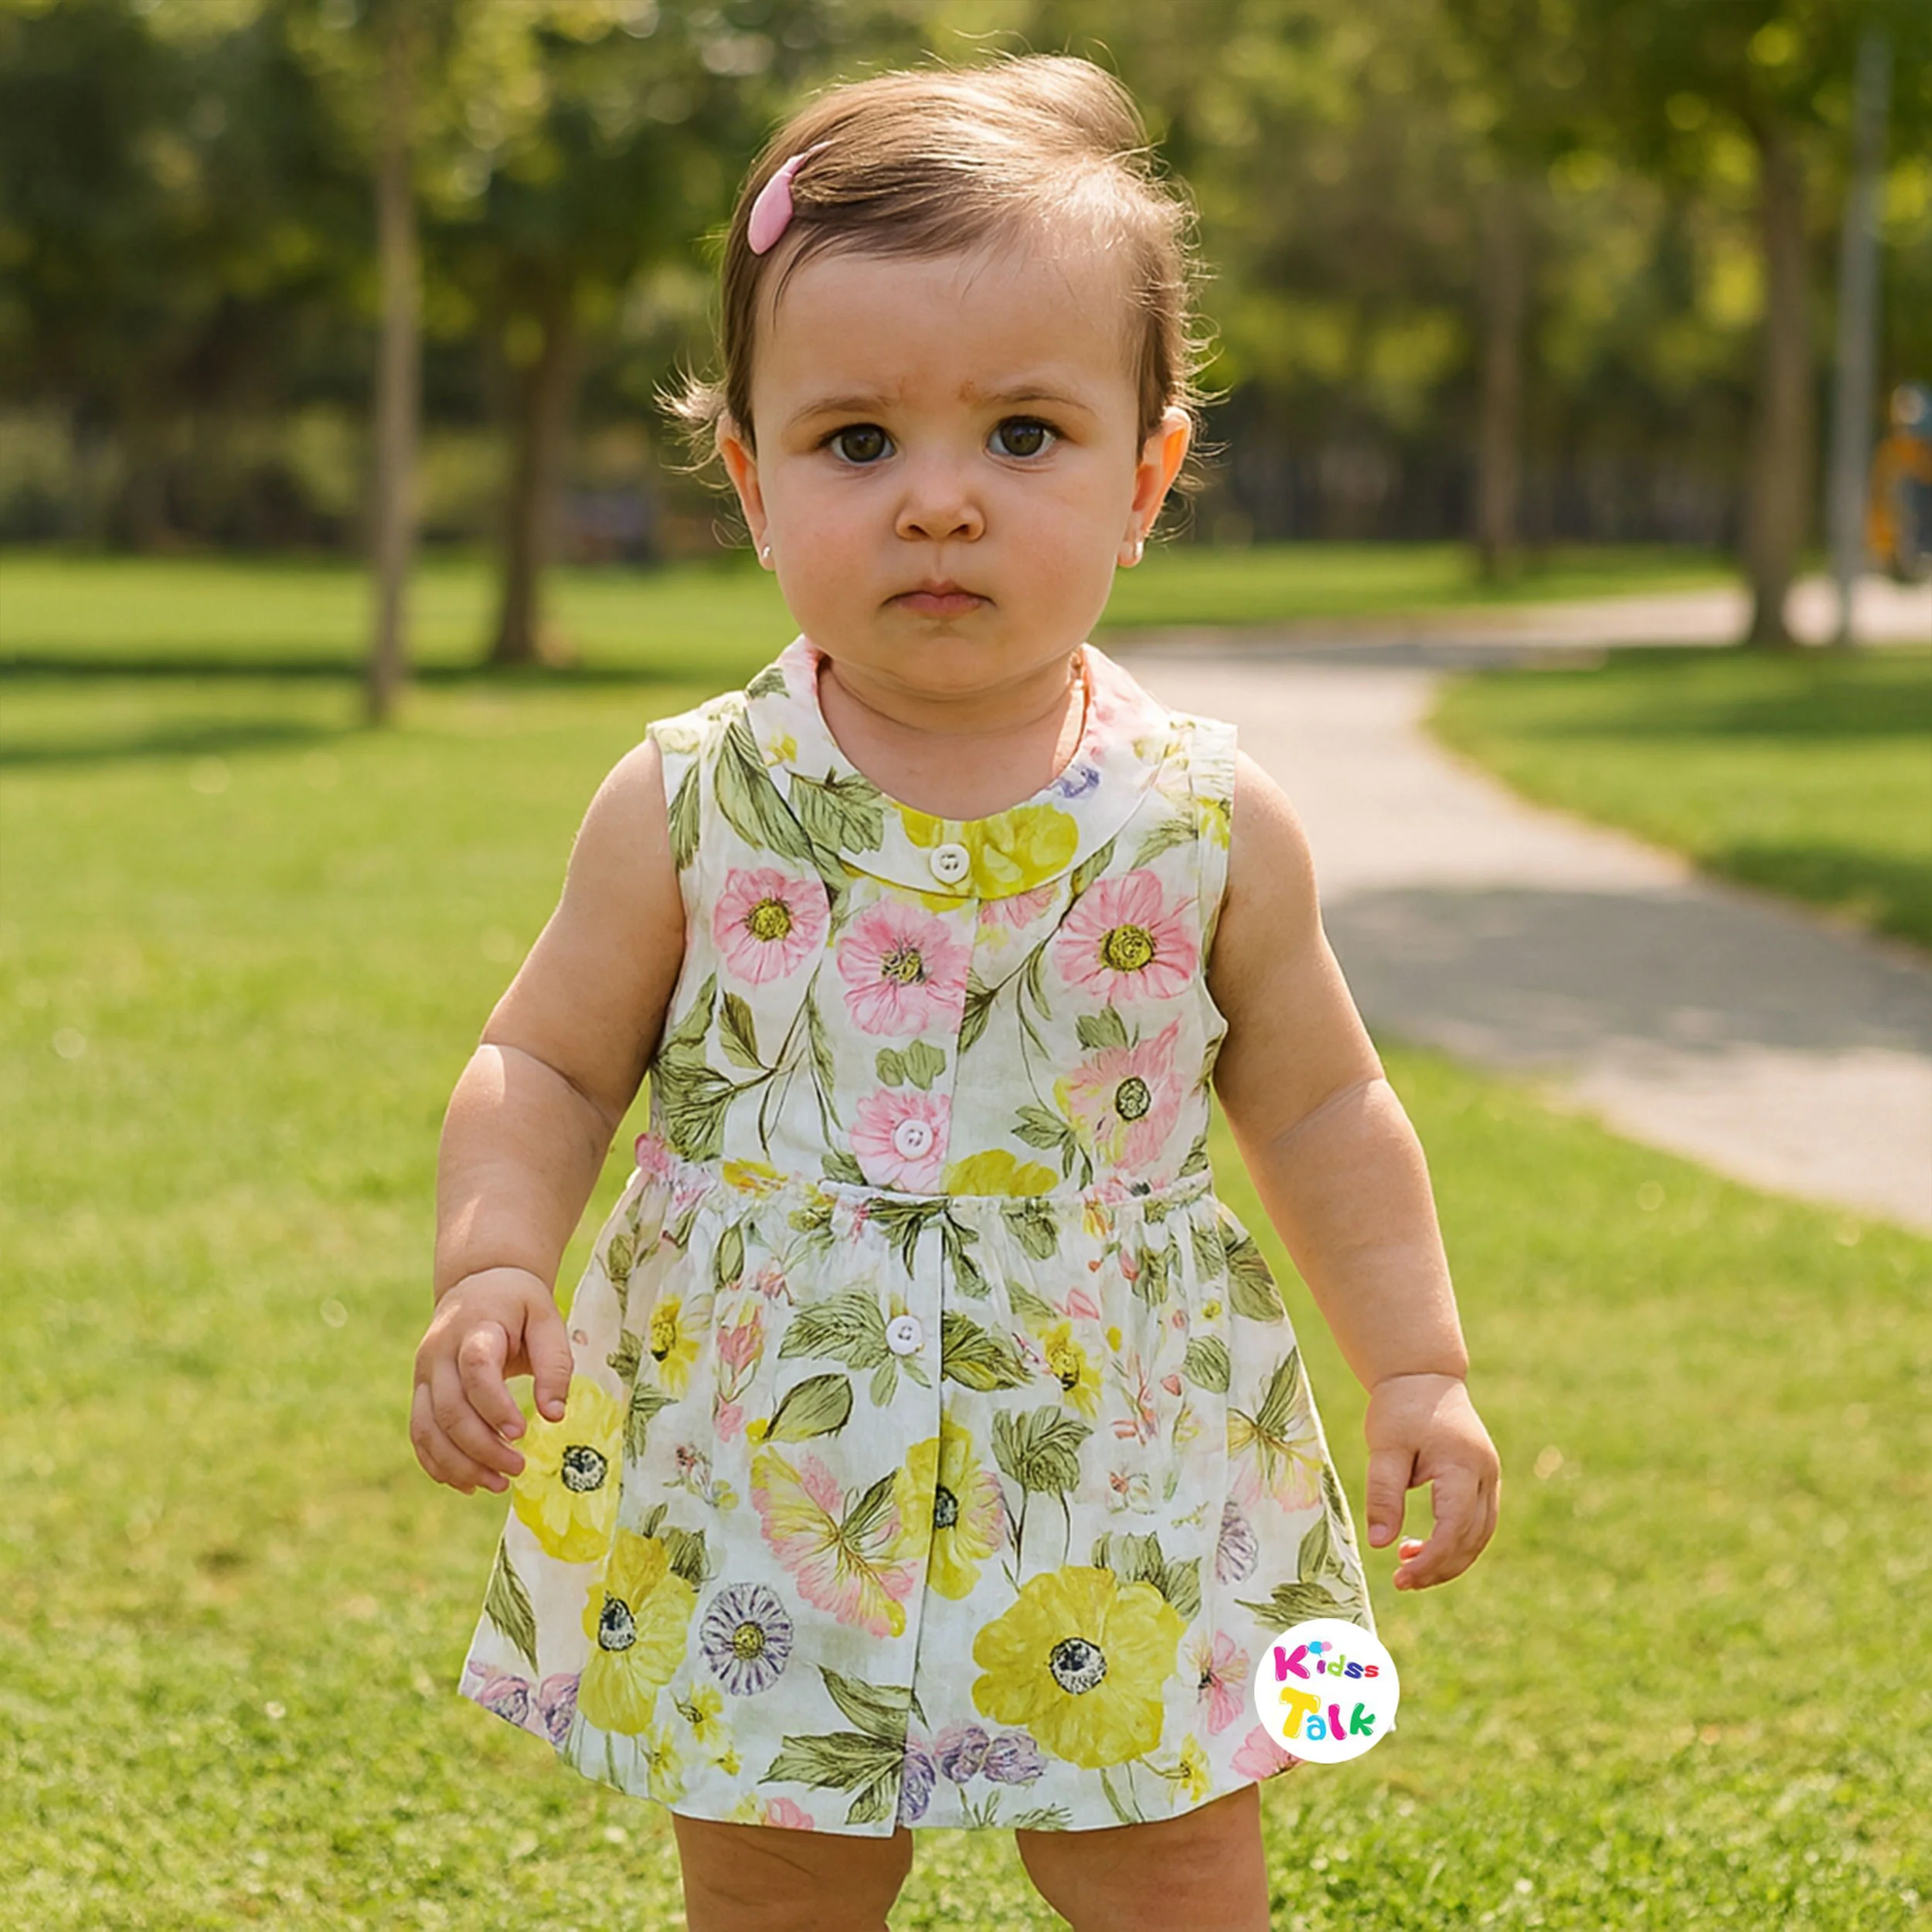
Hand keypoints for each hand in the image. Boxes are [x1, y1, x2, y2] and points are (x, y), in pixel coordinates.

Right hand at [410, 1266, 574, 1495]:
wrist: (478, 1283)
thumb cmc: (519, 1304)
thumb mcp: (547, 1319)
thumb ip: (554, 1364)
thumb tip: (554, 1415)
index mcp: (475, 1328)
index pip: (476, 1369)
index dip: (495, 1405)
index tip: (523, 1432)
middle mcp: (439, 1352)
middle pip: (449, 1408)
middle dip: (482, 1447)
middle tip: (518, 1468)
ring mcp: (424, 1374)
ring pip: (427, 1428)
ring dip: (459, 1464)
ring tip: (498, 1484)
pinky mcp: (420, 1392)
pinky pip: (419, 1434)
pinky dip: (438, 1463)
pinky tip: (467, 1483)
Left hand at [1362, 1372, 1499, 1590]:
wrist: (1423, 1376)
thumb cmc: (1400, 1408)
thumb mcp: (1385, 1447)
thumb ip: (1383, 1494)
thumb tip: (1378, 1544)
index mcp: (1463, 1466)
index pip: (1454, 1528)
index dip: (1431, 1560)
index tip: (1400, 1578)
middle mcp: (1485, 1475)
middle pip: (1472, 1539)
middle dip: (1440, 1568)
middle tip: (1401, 1582)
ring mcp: (1489, 1477)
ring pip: (1480, 1536)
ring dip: (1449, 1559)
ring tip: (1407, 1567)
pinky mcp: (1483, 1480)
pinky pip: (1477, 1523)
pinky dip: (1455, 1542)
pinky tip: (1422, 1547)